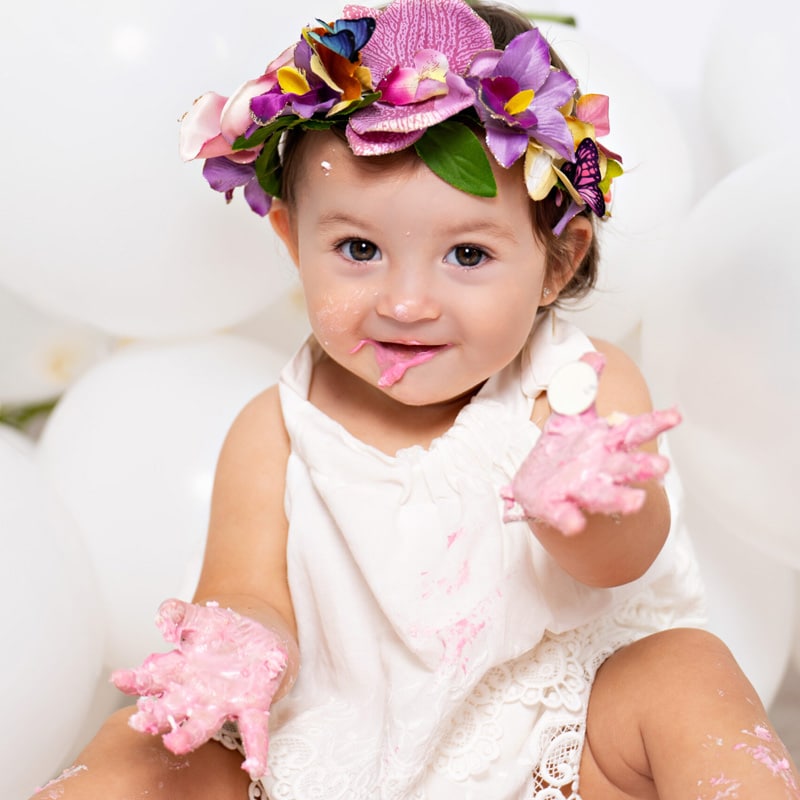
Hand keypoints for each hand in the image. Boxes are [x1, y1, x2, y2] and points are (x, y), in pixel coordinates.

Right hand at [111, 599, 288, 778]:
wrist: (259, 642)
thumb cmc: (224, 634)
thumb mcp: (201, 619)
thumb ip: (180, 615)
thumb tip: (163, 614)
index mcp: (182, 670)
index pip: (154, 676)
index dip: (136, 678)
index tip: (118, 679)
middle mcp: (197, 693)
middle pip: (172, 707)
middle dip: (156, 715)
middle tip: (141, 719)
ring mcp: (223, 704)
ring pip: (203, 724)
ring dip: (189, 736)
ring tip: (174, 744)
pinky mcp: (252, 707)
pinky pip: (253, 731)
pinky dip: (255, 751)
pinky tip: (255, 768)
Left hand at [501, 353, 680, 535]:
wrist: (538, 488)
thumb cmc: (565, 451)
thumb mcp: (571, 416)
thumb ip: (583, 387)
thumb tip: (596, 354)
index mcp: (605, 443)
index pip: (634, 431)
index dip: (655, 424)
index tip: (677, 416)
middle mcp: (599, 468)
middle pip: (625, 466)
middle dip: (641, 467)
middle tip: (662, 468)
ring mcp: (579, 489)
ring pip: (604, 495)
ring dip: (620, 498)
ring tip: (637, 503)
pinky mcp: (556, 506)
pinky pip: (565, 515)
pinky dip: (570, 520)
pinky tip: (576, 524)